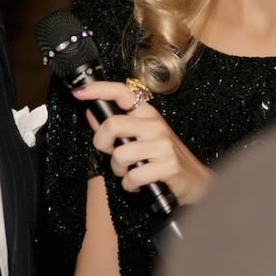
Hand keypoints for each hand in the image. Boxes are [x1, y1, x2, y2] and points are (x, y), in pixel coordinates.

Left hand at [73, 80, 215, 205]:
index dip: (99, 90)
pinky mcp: (167, 166)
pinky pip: (133, 176)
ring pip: (120, 154)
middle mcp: (155, 125)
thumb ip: (117, 128)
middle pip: (113, 125)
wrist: (196, 181)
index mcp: (148, 115)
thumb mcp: (142, 139)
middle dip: (102, 144)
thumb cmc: (165, 159)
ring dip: (119, 170)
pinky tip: (139, 183)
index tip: (79, 93)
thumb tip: (92, 114)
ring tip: (130, 171)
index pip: (123, 93)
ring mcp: (163, 145)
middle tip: (109, 153)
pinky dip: (130, 185)